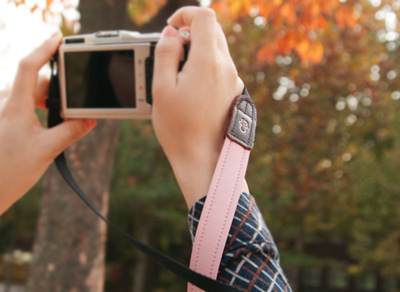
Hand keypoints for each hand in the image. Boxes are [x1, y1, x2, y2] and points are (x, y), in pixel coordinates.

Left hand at [0, 32, 95, 214]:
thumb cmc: (11, 171)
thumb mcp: (46, 151)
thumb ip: (70, 132)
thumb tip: (90, 120)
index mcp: (14, 106)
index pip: (29, 66)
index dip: (44, 48)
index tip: (59, 37)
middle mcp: (5, 102)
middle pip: (35, 81)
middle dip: (57, 90)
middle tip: (73, 109)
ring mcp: (2, 110)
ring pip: (30, 93)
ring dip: (48, 101)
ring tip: (59, 122)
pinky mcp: (3, 118)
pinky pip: (23, 103)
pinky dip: (38, 108)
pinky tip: (45, 125)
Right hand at [152, 6, 243, 207]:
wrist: (204, 160)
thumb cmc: (179, 129)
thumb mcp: (162, 89)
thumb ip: (165, 54)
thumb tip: (171, 33)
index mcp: (209, 62)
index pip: (205, 16)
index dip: (185, 14)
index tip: (171, 28)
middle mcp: (227, 68)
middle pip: (214, 31)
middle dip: (192, 32)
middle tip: (172, 51)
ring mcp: (233, 82)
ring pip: (218, 50)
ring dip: (199, 51)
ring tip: (179, 75)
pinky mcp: (234, 94)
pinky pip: (221, 69)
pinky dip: (206, 67)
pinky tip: (191, 89)